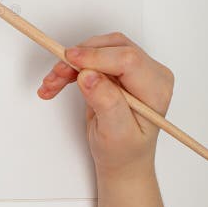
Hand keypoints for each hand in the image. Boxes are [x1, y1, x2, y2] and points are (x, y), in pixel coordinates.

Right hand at [37, 32, 173, 176]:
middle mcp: (149, 73)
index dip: (96, 57)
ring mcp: (133, 68)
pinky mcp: (117, 67)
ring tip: (51, 84)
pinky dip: (70, 67)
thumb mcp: (116, 133)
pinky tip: (56, 82)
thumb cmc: (124, 150)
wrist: (122, 158)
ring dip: (70, 63)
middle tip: (54, 77)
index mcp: (156, 88)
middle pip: (111, 48)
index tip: (69, 62)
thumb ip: (106, 103)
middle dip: (78, 59)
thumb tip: (88, 75)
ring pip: (96, 48)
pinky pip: (90, 55)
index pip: (128, 59)